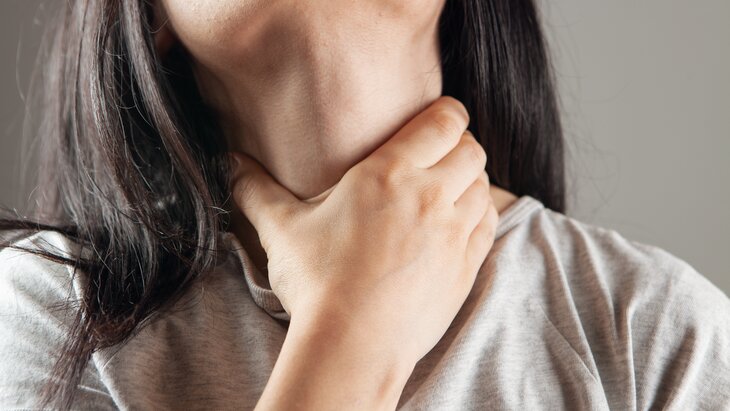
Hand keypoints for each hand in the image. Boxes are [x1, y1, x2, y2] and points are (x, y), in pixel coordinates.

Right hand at [229, 96, 498, 369]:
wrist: (352, 346)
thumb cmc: (317, 284)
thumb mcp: (281, 230)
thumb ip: (255, 189)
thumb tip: (228, 163)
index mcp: (389, 174)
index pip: (444, 122)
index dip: (448, 113)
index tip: (440, 117)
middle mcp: (430, 197)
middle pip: (470, 151)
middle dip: (460, 146)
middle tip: (440, 154)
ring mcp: (453, 234)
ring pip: (484, 186)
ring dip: (471, 180)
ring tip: (449, 187)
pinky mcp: (465, 268)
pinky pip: (488, 225)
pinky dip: (480, 213)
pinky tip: (461, 221)